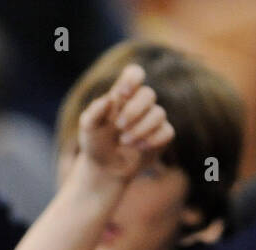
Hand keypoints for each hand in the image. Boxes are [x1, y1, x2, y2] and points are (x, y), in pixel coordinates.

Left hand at [76, 63, 173, 183]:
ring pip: (159, 113)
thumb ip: (94, 112)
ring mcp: (152, 119)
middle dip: (134, 111)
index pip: (135, 74)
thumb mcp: (88, 128)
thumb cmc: (95, 143)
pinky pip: (167, 132)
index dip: (133, 79)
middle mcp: (140, 104)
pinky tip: (138, 148)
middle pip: (148, 94)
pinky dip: (153, 140)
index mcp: (122, 95)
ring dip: (141, 129)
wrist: (104, 169)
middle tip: (118, 126)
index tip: (122, 94)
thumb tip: (108, 99)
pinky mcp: (161, 136)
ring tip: (124, 141)